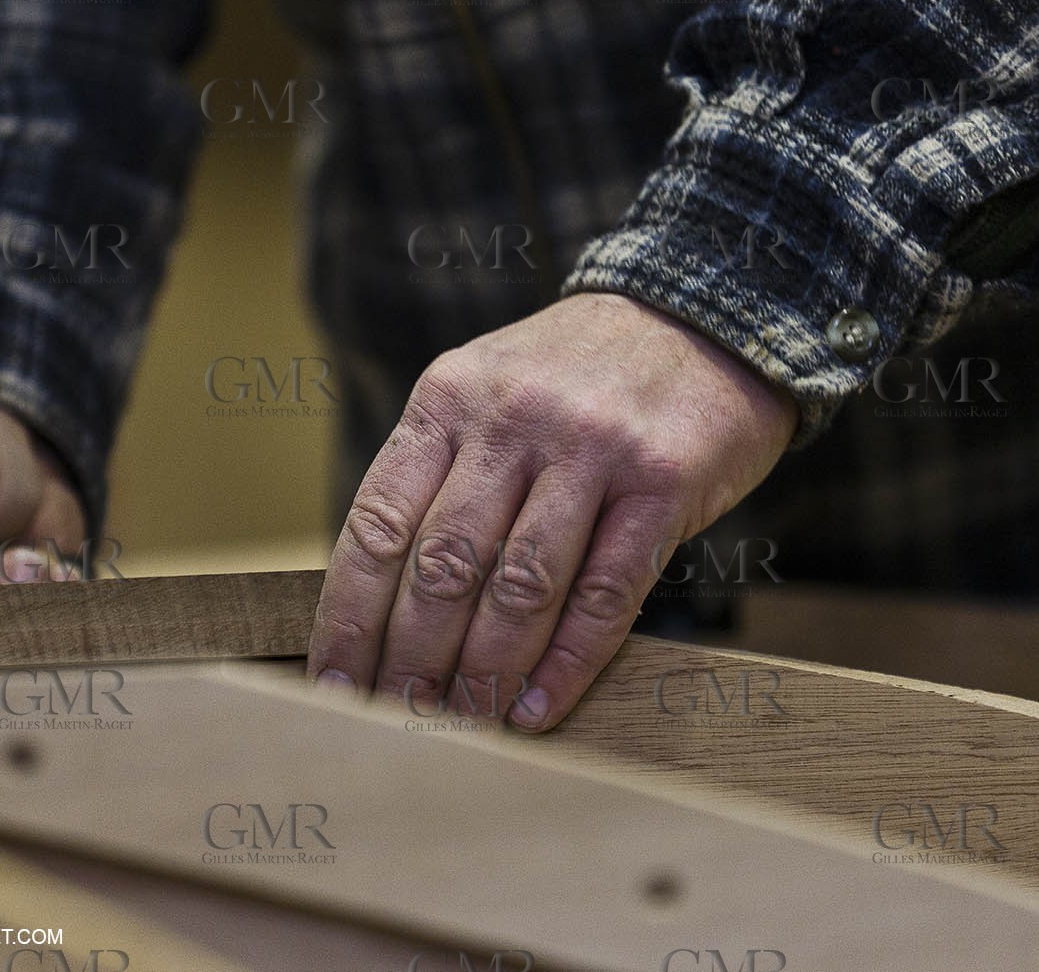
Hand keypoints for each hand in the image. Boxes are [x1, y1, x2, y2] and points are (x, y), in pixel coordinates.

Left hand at [308, 292, 797, 730]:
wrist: (704, 313)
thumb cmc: (576, 376)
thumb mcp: (486, 391)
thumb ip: (437, 474)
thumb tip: (377, 600)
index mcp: (448, 398)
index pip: (378, 523)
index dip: (350, 615)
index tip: (334, 681)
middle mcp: (511, 419)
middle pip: (442, 565)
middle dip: (411, 657)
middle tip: (396, 720)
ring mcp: (590, 448)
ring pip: (518, 586)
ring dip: (483, 672)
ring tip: (462, 725)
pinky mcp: (663, 481)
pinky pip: (605, 593)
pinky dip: (566, 664)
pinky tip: (535, 710)